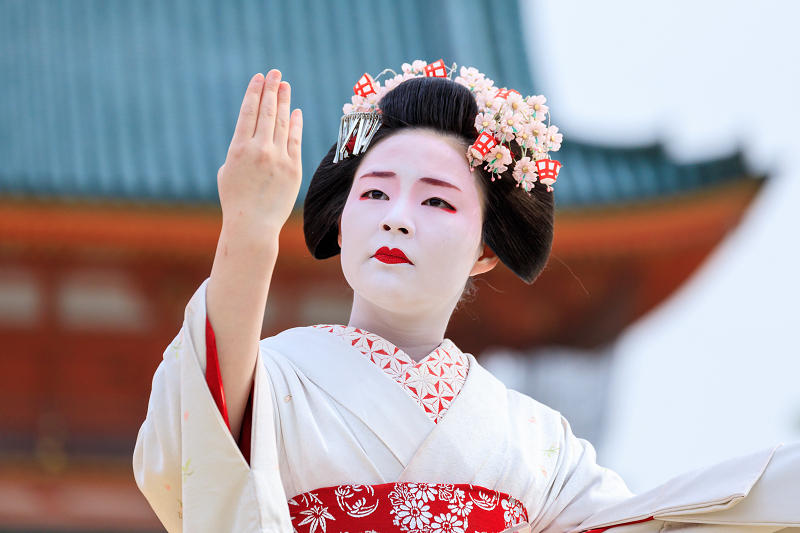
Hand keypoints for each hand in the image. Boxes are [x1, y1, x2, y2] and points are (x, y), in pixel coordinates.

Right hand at [217, 70, 302, 234]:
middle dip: (271, 90)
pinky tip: (295, 111)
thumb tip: (252, 137)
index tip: (259, 78)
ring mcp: (278, 158)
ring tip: (284, 86)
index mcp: (238, 149)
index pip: (248, 112)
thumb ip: (239, 150)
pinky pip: (295, 140)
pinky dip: (296, 124)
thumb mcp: (227, 171)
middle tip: (275, 73)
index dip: (254, 93)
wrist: (253, 225)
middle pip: (267, 112)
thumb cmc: (235, 199)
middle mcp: (259, 150)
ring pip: (283, 123)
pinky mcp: (293, 169)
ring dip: (284, 102)